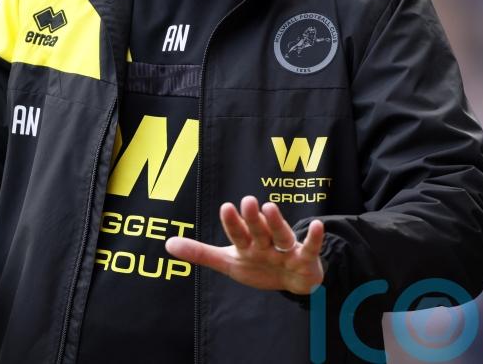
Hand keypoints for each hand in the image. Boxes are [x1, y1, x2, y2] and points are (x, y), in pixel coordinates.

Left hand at [165, 196, 324, 294]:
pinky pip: (308, 248)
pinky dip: (313, 238)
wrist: (292, 281)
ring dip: (276, 223)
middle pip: (258, 230)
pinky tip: (315, 226)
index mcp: (246, 244)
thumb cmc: (258, 266)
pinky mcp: (304, 259)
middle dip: (253, 219)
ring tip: (269, 208)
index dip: (232, 223)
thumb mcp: (228, 262)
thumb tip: (167, 244)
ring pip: (280, 236)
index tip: (226, 207)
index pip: (237, 233)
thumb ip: (200, 253)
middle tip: (248, 202)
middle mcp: (265, 243)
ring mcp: (284, 250)